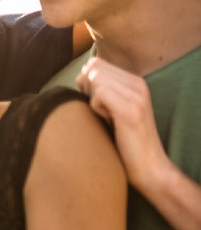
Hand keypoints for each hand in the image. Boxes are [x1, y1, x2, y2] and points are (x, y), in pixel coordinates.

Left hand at [78, 58, 176, 190]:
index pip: (95, 63)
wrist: (148, 166)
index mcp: (134, 81)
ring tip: (107, 118)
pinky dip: (95, 108)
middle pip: (92, 68)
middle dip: (86, 89)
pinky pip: (99, 94)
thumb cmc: (122, 140)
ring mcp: (137, 95)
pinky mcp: (131, 109)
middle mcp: (138, 83)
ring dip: (92, 100)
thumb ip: (100, 89)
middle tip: (100, 111)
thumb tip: (80, 75)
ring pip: (95, 79)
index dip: (86, 83)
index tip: (97, 104)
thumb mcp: (112, 108)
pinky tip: (109, 122)